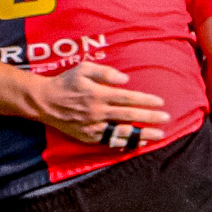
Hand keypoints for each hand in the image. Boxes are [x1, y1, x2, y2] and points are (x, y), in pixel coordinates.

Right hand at [35, 62, 169, 145]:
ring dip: (141, 134)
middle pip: (129, 115)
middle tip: (166, 119)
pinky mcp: (88, 136)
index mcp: (98, 94)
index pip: (127, 98)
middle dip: (150, 118)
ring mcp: (93, 126)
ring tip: (158, 136)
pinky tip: (137, 142)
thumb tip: (125, 79)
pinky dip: (125, 142)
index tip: (160, 102)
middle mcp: (97, 111)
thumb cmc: (66, 82)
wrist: (44, 101)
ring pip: (122, 131)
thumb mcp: (83, 68)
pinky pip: (110, 141)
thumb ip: (106, 72)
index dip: (145, 100)